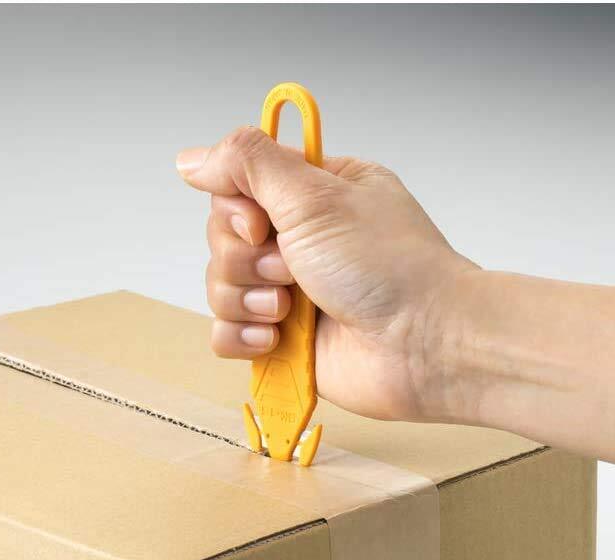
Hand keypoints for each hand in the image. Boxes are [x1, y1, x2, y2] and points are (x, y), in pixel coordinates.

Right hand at [176, 127, 477, 421]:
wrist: (423, 346)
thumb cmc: (389, 268)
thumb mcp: (315, 195)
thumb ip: (249, 164)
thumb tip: (191, 158)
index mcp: (315, 193)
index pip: (239, 185)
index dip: (236, 208)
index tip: (262, 224)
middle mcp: (302, 239)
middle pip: (223, 238)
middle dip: (246, 259)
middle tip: (290, 270)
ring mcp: (292, 291)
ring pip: (220, 286)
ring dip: (247, 299)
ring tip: (292, 310)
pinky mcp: (284, 340)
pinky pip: (226, 334)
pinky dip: (242, 337)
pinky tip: (275, 339)